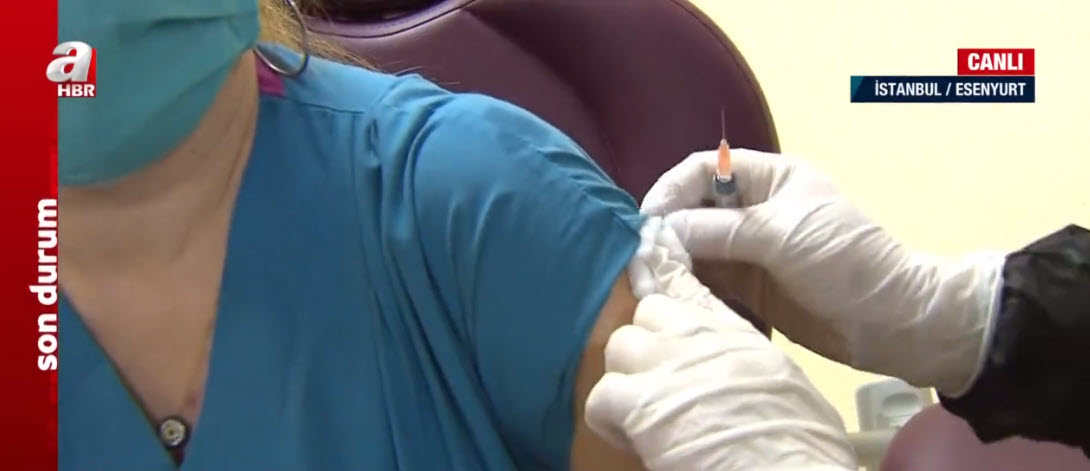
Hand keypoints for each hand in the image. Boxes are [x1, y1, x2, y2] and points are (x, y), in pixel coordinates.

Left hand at [585, 294, 855, 470]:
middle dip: (648, 346)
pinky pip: (600, 397)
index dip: (667, 287)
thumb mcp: (786, 384)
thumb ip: (750, 360)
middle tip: (659, 386)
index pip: (690, 290)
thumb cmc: (800, 445)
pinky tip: (634, 441)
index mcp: (739, 335)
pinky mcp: (640, 402)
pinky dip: (610, 421)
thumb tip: (730, 367)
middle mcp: (701, 338)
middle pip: (648, 312)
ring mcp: (668, 364)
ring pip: (620, 346)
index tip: (650, 273)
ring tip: (644, 414)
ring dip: (626, 379)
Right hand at [641, 149, 1003, 394]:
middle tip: (641, 255)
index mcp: (770, 179)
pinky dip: (687, 285)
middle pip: (694, 208)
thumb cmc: (846, 262)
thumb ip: (719, 231)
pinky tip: (668, 295)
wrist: (893, 321)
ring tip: (649, 278)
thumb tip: (660, 231)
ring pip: (697, 246)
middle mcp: (755, 209)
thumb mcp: (781, 235)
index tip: (649, 220)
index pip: (704, 170)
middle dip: (667, 228)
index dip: (672, 189)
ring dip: (674, 259)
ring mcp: (751, 250)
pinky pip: (708, 279)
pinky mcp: (750, 287)